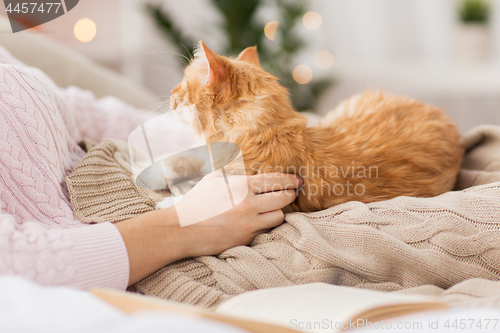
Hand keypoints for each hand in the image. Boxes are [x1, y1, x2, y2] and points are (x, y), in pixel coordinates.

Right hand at [116, 172, 301, 284]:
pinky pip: (266, 230)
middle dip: (291, 194)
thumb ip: (230, 170)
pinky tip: (260, 221)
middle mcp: (247, 204)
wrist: (181, 230)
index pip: (275, 180)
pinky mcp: (246, 239)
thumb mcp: (211, 180)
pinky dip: (265, 225)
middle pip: (284, 198)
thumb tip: (240, 158)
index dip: (290, 180)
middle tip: (294, 192)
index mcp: (240, 186)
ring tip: (273, 208)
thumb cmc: (195, 203)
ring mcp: (248, 224)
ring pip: (279, 216)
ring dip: (278, 212)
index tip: (297, 180)